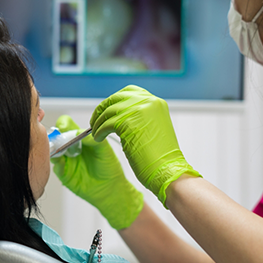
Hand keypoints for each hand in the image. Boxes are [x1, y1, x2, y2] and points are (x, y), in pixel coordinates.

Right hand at [51, 115, 142, 228]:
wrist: (110, 188)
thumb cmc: (109, 167)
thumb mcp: (104, 150)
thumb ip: (93, 140)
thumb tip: (79, 132)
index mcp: (79, 137)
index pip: (66, 125)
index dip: (63, 124)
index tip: (64, 126)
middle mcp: (70, 147)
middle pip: (56, 136)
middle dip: (56, 135)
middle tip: (60, 138)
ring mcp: (66, 160)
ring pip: (52, 150)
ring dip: (53, 148)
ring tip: (60, 149)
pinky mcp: (64, 173)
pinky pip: (55, 166)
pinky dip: (56, 162)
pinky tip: (61, 162)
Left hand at [90, 85, 200, 204]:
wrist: (168, 170)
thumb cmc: (161, 157)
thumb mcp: (153, 128)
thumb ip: (140, 117)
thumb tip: (119, 114)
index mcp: (156, 103)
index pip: (129, 92)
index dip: (114, 101)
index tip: (106, 109)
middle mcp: (149, 102)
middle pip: (116, 98)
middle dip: (102, 109)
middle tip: (95, 120)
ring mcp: (139, 110)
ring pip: (109, 111)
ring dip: (98, 122)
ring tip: (96, 132)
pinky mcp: (128, 122)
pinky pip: (106, 124)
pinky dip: (99, 131)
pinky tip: (98, 138)